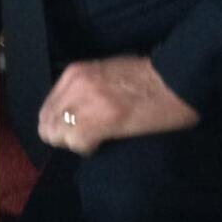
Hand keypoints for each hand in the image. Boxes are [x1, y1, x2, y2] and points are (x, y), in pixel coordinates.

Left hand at [37, 54, 199, 155]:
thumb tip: (69, 113)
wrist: (176, 80)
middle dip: (63, 136)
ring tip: (95, 139)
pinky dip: (87, 149)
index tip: (76, 128)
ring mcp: (85, 104)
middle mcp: (74, 86)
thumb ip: (82, 89)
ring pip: (58, 136)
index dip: (59, 124)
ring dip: (74, 142)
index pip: (46, 109)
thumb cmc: (146, 77)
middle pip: (47, 125)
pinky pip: (77, 144)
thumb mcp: (104, 73)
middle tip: (85, 137)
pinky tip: (103, 143)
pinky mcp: (100, 122)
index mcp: (74, 73)